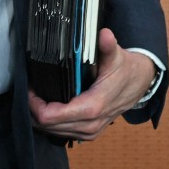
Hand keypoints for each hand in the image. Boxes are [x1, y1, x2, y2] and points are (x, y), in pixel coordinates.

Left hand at [28, 28, 156, 141]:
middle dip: (34, 108)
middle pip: (47, 126)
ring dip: (41, 116)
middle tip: (29, 88)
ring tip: (36, 95)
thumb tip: (104, 35)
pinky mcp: (89, 133)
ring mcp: (90, 131)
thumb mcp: (116, 55)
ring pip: (52, 132)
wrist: (139, 83)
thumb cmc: (125, 69)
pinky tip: (47, 105)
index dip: (34, 102)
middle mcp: (90, 124)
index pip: (51, 116)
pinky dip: (51, 122)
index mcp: (93, 107)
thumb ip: (107, 46)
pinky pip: (62, 133)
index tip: (29, 86)